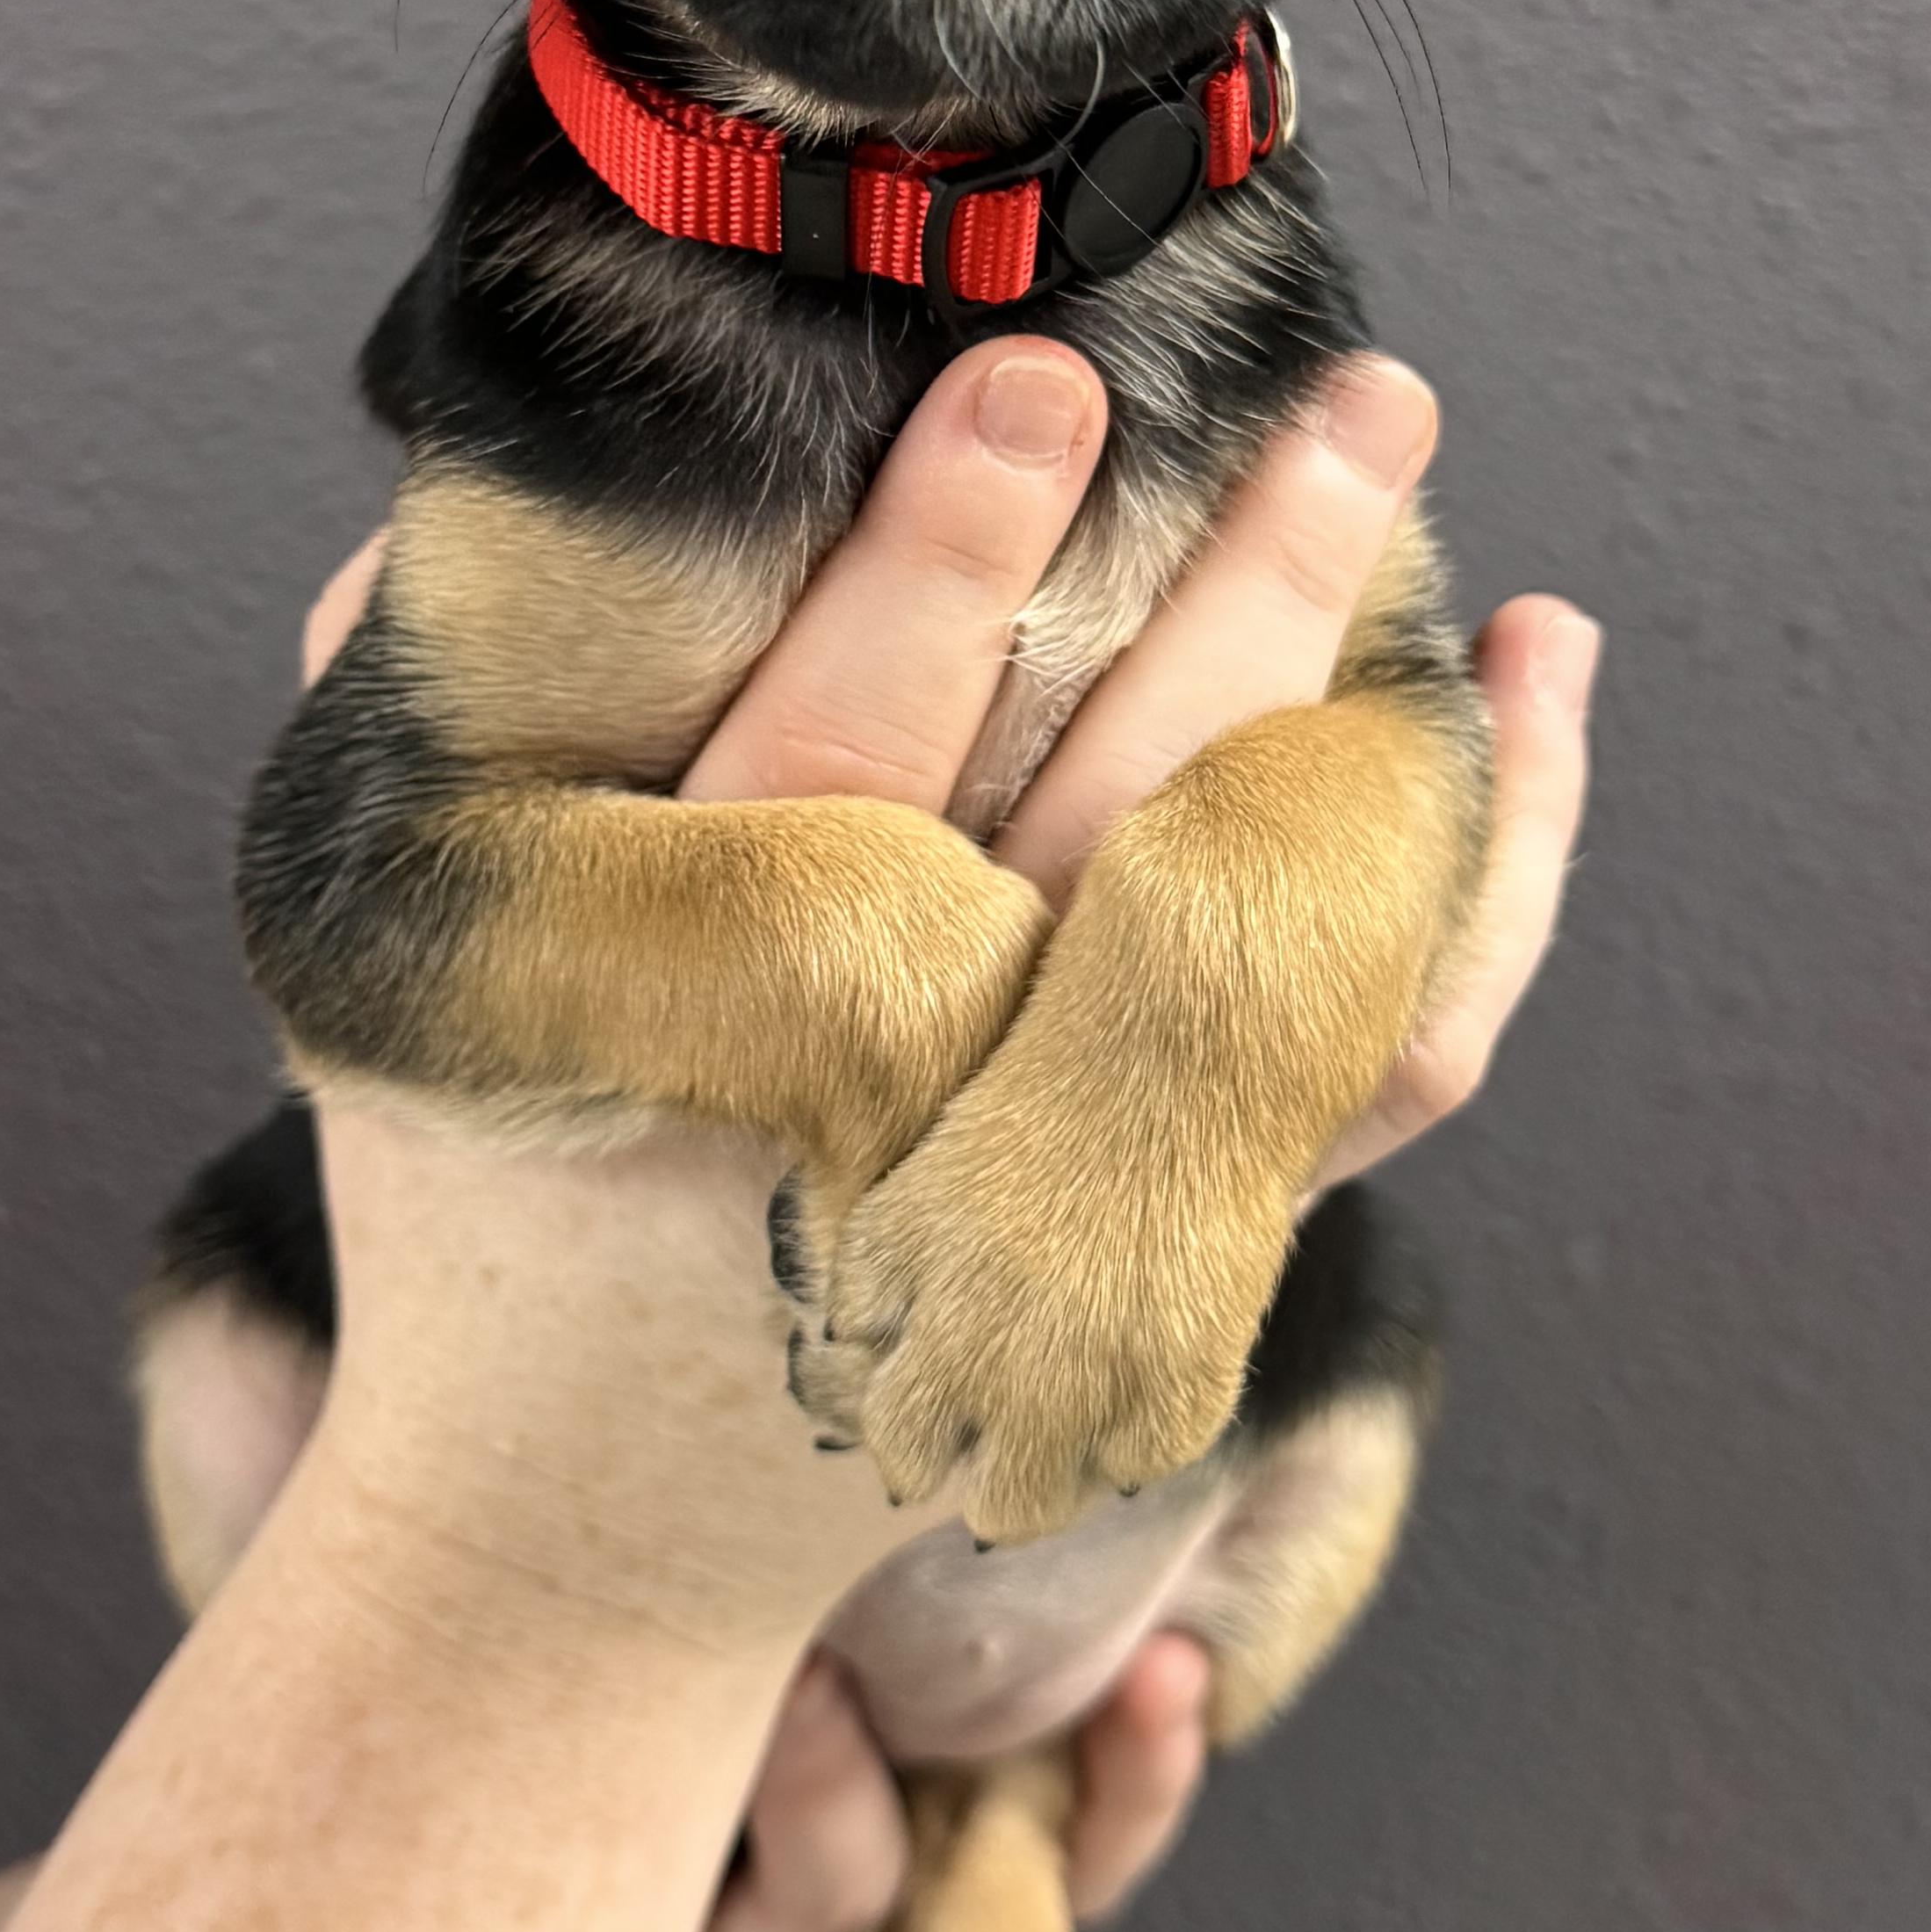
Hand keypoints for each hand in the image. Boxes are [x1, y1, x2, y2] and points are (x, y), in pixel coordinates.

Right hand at [300, 336, 1596, 1931]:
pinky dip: (1489, 867)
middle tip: (1342, 395)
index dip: (945, 573)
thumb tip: (471, 474)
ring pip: (1289, 939)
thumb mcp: (402, 976)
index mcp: (698, 1029)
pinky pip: (1395, 1052)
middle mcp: (921, 1125)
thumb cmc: (491, 1209)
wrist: (587, 1540)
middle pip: (1116, 827)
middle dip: (1244, 595)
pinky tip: (1528, 683)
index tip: (1043, 391)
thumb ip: (412, 723)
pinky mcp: (1207, 1239)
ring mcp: (1087, 1203)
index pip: (839, 760)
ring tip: (1402, 450)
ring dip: (1380, 689)